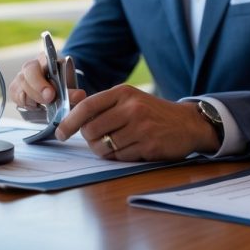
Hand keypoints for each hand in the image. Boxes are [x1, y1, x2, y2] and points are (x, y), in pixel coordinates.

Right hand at [9, 53, 86, 108]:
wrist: (57, 89)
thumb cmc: (63, 84)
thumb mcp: (70, 86)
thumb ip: (72, 92)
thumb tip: (80, 95)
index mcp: (44, 59)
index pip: (39, 64)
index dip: (42, 81)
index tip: (51, 94)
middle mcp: (30, 67)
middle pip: (26, 75)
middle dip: (37, 90)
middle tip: (49, 100)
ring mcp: (20, 77)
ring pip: (20, 87)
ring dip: (33, 99)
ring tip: (44, 106)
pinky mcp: (15, 89)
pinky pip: (16, 97)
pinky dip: (26, 104)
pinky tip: (36, 106)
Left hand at [55, 84, 219, 160]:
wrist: (188, 124)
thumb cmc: (152, 113)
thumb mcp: (129, 100)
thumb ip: (103, 105)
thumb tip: (70, 109)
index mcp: (122, 93)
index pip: (86, 107)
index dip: (69, 122)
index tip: (60, 133)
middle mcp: (131, 108)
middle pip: (91, 130)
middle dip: (89, 140)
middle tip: (97, 140)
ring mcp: (141, 127)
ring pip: (104, 146)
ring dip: (104, 150)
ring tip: (115, 145)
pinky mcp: (149, 145)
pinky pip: (120, 157)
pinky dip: (120, 157)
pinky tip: (131, 149)